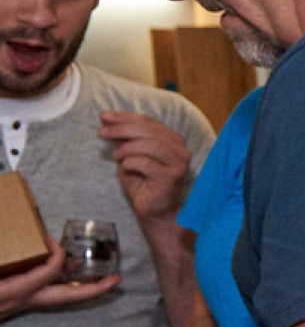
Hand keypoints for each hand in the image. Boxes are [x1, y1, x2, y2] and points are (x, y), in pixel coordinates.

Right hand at [0, 240, 116, 320]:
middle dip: (94, 290)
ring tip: (98, 275)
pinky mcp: (16, 302)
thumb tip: (41, 250)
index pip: (47, 273)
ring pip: (59, 297)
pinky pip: (45, 294)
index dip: (56, 255)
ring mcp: (21, 304)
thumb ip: (3, 263)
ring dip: (79, 287)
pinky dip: (58, 284)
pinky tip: (63, 273)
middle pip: (67, 298)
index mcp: (13, 291)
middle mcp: (22, 300)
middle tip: (117, 282)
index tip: (52, 239)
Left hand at [98, 111, 193, 225]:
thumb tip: (106, 120)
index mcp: (173, 140)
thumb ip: (123, 138)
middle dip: (120, 129)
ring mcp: (178, 163)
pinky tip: (126, 168)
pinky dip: (130, 164)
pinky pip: (145, 163)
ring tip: (115, 157)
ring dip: (126, 149)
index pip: (148, 121)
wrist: (154, 211)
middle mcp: (180, 149)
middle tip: (101, 133)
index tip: (103, 116)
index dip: (124, 117)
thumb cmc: (143, 183)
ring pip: (149, 145)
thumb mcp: (129, 155)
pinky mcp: (171, 176)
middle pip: (148, 130)